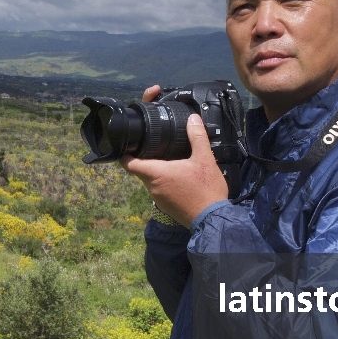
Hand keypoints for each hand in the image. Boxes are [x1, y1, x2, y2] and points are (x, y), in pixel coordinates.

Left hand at [120, 86, 227, 227]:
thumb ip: (197, 137)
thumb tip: (193, 119)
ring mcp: (158, 199)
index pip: (129, 163)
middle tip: (155, 146)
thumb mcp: (205, 159)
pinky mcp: (166, 206)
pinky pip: (160, 190)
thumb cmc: (206, 190)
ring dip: (157, 171)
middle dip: (145, 158)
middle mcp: (153, 187)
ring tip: (170, 160)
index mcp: (157, 173)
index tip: (127, 144)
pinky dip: (165, 182)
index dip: (125, 153)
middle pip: (141, 170)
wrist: (212, 219)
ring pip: (151, 180)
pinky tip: (178, 177)